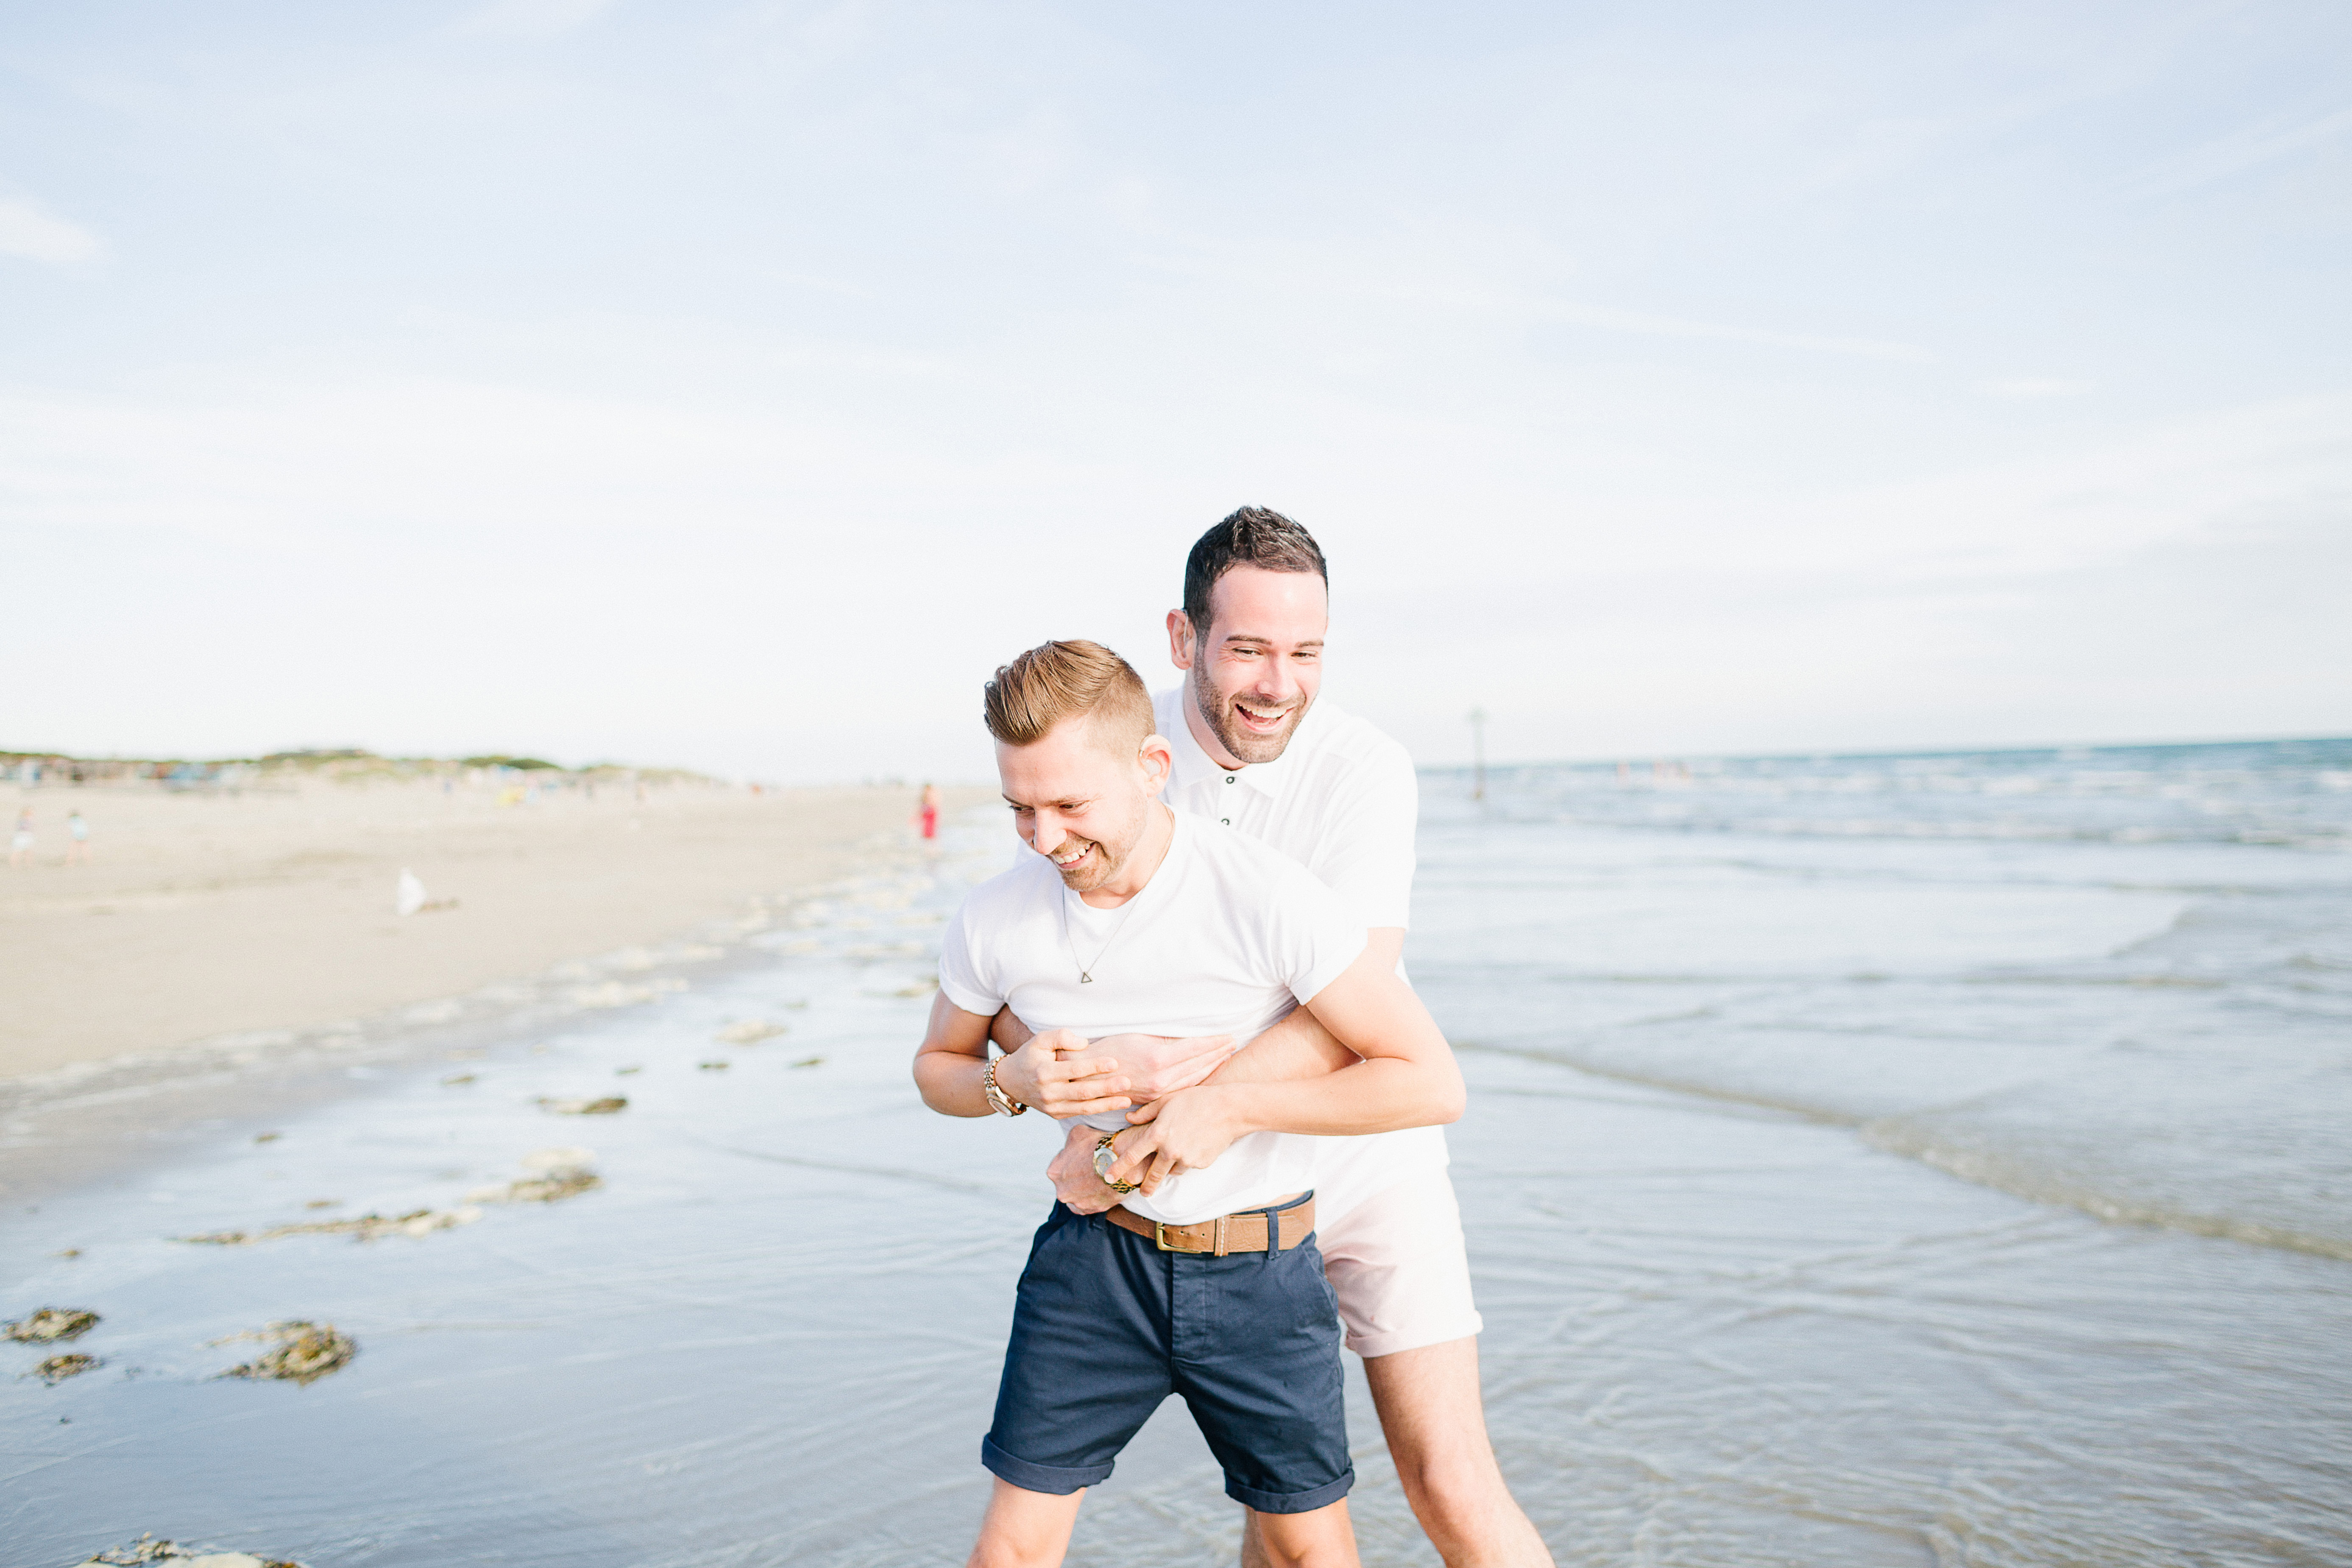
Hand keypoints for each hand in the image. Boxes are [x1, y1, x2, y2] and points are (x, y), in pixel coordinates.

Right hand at [992, 1028, 1131, 1118]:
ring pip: (1084, 1107)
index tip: (1115, 1062)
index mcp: (1044, 1073)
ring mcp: (1052, 1107)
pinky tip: (1115, 1104)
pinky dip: (1099, 1109)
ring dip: (1107, 1104)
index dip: (1095, 1066)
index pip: (1075, 1069)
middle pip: (1082, 1092)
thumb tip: (1085, 1044)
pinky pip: (1080, 1112)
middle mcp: (1048, 1093)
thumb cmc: (1031, 1055)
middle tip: (1127, 1082)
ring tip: (1127, 1099)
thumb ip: (1061, 1037)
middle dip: (1106, 1088)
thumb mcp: (1040, 1039)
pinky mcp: (1056, 1114)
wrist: (1011, 1081)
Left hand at [1047, 1120, 1122, 1214]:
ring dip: (1083, 1188)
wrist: (1121, 1161)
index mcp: (1054, 1172)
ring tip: (1096, 1178)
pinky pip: (1088, 1205)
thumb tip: (1070, 1146)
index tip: (1082, 1156)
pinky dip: (1092, 1198)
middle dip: (1076, 1175)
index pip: (1060, 1164)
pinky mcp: (1092, 1209)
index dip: (1072, 1158)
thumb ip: (1069, 1142)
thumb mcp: (1077, 1132)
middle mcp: (1062, 1191)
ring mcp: (1077, 1202)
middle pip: (1067, 1182)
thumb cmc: (1099, 1146)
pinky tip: (1099, 1189)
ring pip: (1077, 1195)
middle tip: (1090, 1167)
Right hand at [1085, 1033, 1237, 1100]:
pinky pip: (1182, 1089)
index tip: (1228, 1036)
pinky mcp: (1154, 1099)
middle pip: (1199, 1064)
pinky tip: (1206, 1074)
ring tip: (1225, 1057)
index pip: (1196, 1048)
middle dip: (1218, 1053)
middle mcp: (1161, 1078)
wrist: (1088, 1076)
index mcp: (1159, 1058)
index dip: (1214, 1042)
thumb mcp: (1139, 1036)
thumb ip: (1166, 1038)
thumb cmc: (1111, 1049)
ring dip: (1212, 1067)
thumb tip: (1189, 1037)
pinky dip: (1197, 1080)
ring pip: (1193, 1079)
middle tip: (1233, 1044)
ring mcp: (1159, 1091)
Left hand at [1103, 1087, 1246, 1194]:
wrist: (1229, 1109)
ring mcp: (1186, 1159)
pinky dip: (1187, 1160)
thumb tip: (1128, 1117)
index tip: (1108, 1177)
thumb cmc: (1196, 1099)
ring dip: (1170, 1166)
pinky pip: (1188, 1166)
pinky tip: (1195, 1145)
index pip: (1131, 1156)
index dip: (1118, 1168)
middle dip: (1145, 1186)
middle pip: (1151, 1176)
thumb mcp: (1167, 1100)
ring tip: (1180, 1149)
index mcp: (1157, 1134)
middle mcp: (1169, 1150)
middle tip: (1142, 1191)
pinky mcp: (1200, 1164)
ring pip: (1172, 1170)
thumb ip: (1145, 1112)